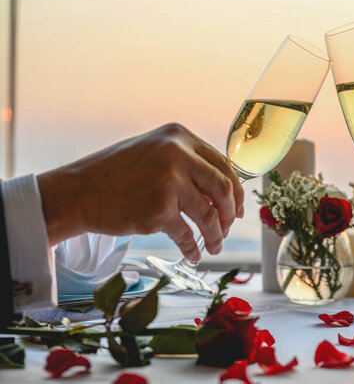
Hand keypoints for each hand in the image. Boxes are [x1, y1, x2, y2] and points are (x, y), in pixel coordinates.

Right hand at [37, 123, 243, 261]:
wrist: (78, 192)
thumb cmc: (116, 175)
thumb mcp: (155, 153)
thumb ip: (187, 164)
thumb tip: (223, 192)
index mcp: (180, 137)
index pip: (223, 165)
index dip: (236, 190)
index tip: (238, 208)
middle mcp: (178, 154)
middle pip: (222, 188)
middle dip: (230, 214)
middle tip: (227, 229)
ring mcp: (169, 181)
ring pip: (208, 215)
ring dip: (215, 235)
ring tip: (214, 246)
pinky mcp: (159, 209)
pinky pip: (186, 234)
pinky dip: (192, 247)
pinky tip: (193, 254)